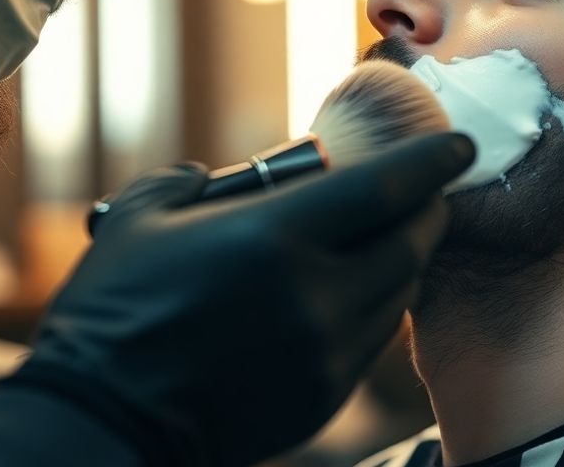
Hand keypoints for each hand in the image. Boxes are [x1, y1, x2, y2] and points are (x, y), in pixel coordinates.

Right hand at [11, 132, 473, 466]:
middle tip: (427, 190)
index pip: (386, 188)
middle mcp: (315, 296)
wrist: (103, 418)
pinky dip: (376, 304)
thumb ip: (193, 180)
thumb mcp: (141, 218)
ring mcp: (325, 354)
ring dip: (406, 257)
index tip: (460, 145)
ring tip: (389, 235)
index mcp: (274, 239)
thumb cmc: (113, 309)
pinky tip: (351, 289)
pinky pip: (373, 339)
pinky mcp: (323, 396)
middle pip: (411, 243)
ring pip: (399, 294)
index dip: (431, 161)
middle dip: (430, 209)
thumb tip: (225, 177)